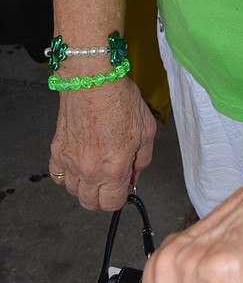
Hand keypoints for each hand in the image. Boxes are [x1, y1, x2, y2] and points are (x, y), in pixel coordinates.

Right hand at [48, 78, 155, 210]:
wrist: (92, 79)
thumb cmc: (120, 99)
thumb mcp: (146, 130)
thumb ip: (142, 159)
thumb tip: (134, 175)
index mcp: (114, 169)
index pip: (112, 204)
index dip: (120, 197)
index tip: (123, 185)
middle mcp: (89, 171)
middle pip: (90, 203)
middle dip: (102, 195)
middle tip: (110, 178)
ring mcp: (70, 162)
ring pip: (72, 191)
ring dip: (84, 185)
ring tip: (95, 167)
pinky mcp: (57, 151)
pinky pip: (57, 175)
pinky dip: (66, 174)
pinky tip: (77, 161)